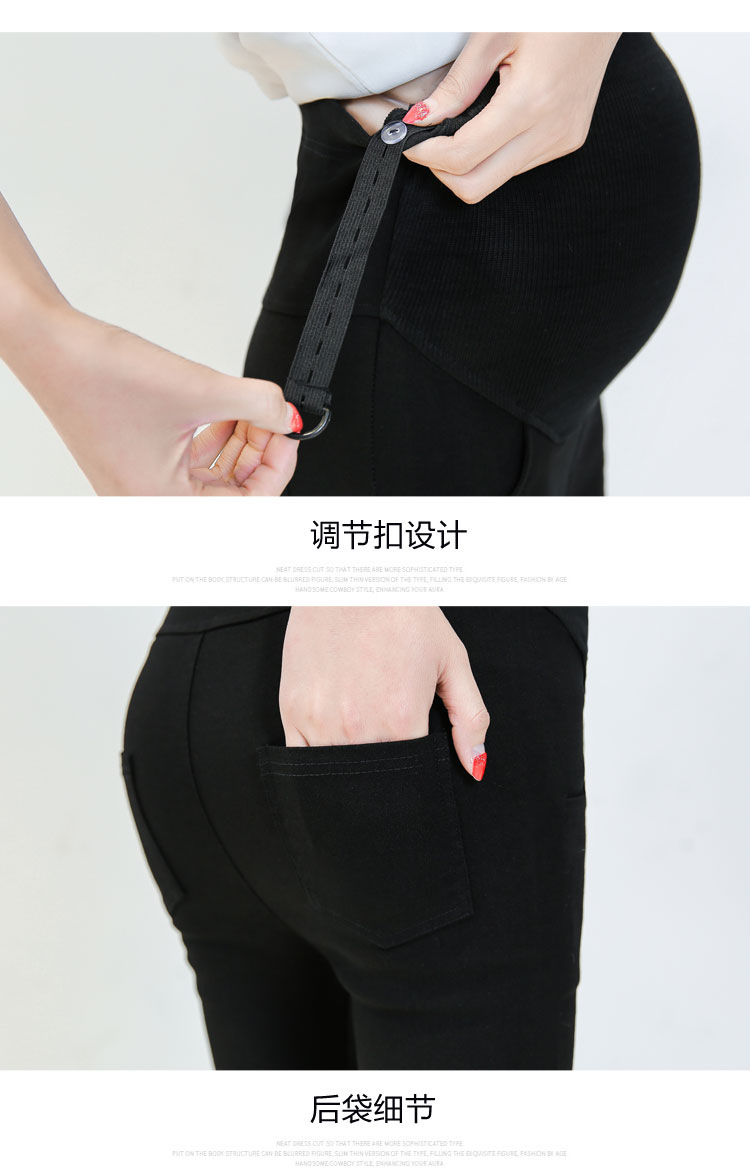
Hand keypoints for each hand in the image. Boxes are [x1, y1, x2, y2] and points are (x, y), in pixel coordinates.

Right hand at [4, 302, 300, 494]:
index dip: (277, 469)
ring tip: (248, 408)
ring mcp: (143, 486)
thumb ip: (257, 405)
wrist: (52, 346)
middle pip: (232, 498)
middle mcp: (150, 505)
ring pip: (214, 480)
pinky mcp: (139, 463)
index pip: (246, 510)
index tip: (288, 434)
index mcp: (162, 506)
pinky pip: (192, 465)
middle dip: (259, 454)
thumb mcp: (200, 389)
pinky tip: (224, 411)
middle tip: (271, 417)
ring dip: (240, 445)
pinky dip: (215, 440)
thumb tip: (287, 417)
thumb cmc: (101, 376)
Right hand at [279, 607, 489, 779]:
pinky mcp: (292, 710)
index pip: (410, 778)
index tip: (414, 767)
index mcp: (402, 719)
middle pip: (372, 782)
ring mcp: (320, 721)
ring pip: (336, 775)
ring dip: (351, 770)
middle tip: (388, 753)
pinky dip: (319, 760)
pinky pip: (302, 758)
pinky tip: (334, 738)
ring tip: (363, 738)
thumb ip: (469, 718)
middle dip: (384, 781)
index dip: (416, 778)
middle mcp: (359, 727)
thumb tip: (475, 765)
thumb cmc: (404, 612)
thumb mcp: (451, 659)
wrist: (352, 575)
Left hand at [345, 33, 619, 203]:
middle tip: (422, 140)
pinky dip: (490, 154)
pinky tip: (485, 123)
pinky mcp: (567, 140)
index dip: (423, 152)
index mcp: (530, 103)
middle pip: (474, 186)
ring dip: (464, 163)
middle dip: (439, 170)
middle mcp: (549, 132)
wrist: (603, 5)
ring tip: (451, 127)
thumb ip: (457, 84)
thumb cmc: (551, 7)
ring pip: (494, 179)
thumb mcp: (494, 32)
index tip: (402, 137)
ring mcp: (561, 140)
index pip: (461, 156)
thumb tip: (421, 118)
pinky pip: (516, 165)